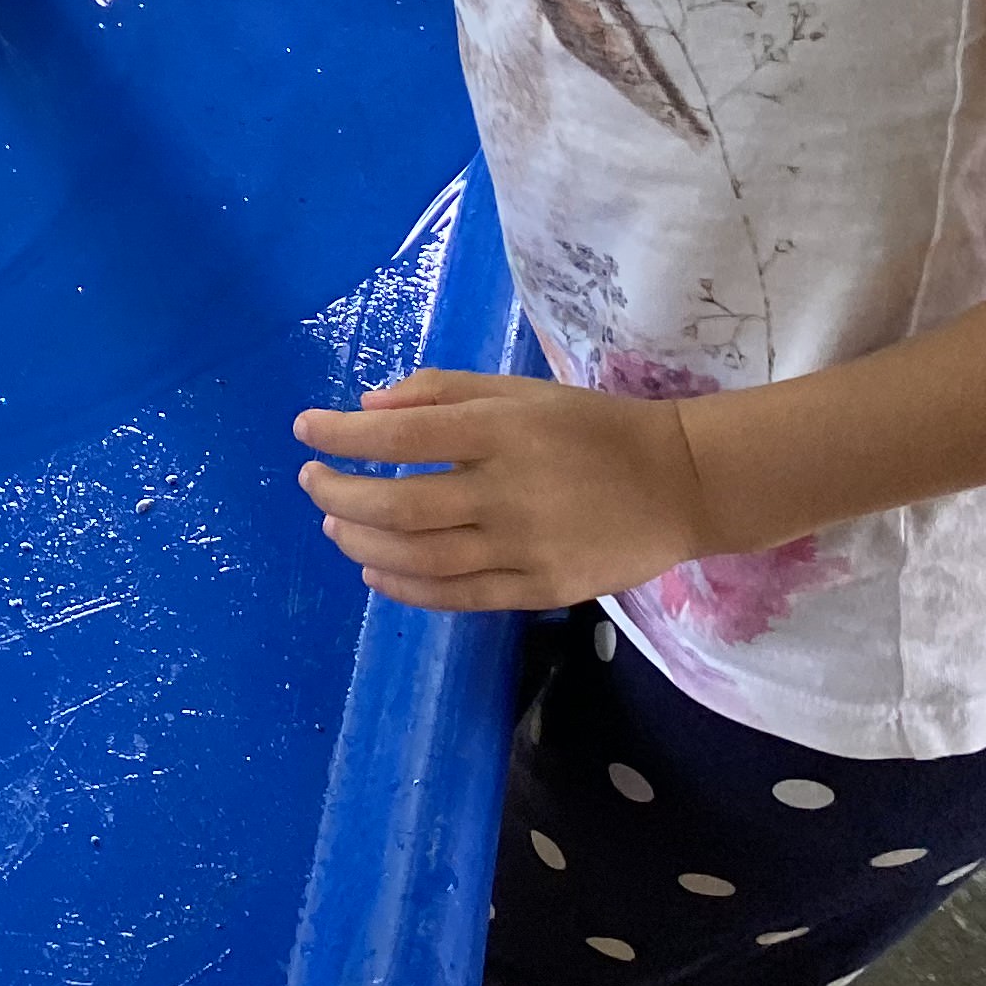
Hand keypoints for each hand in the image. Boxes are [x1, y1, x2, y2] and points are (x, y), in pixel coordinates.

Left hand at [293, 368, 714, 611]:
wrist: (681, 484)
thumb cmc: (589, 427)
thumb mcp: (518, 389)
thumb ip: (442, 392)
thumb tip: (367, 407)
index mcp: (501, 431)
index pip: (400, 436)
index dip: (342, 435)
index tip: (305, 430)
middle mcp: (507, 491)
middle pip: (399, 506)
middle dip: (339, 495)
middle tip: (311, 482)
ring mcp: (524, 548)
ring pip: (420, 558)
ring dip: (362, 544)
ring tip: (334, 526)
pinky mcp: (540, 589)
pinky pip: (457, 597)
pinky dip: (405, 588)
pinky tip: (374, 573)